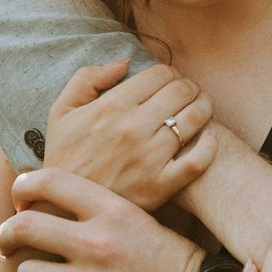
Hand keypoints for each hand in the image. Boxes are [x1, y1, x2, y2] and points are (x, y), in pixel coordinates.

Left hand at [0, 167, 207, 271]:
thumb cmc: (171, 263)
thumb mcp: (142, 220)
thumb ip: (99, 209)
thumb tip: (51, 198)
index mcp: (114, 211)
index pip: (49, 181)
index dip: (23, 187)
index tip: (19, 199)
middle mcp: (99, 245)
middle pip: (24, 227)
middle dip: (8, 236)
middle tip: (7, 244)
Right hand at [42, 60, 216, 209]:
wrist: (61, 209)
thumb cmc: (63, 157)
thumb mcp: (61, 111)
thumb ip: (88, 78)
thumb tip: (125, 62)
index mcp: (111, 106)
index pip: (160, 74)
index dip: (169, 73)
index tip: (169, 81)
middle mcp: (133, 128)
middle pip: (182, 91)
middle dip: (189, 86)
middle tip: (189, 92)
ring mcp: (148, 158)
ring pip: (194, 119)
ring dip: (204, 107)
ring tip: (202, 108)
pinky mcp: (160, 186)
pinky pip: (198, 160)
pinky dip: (210, 144)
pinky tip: (209, 137)